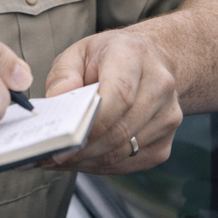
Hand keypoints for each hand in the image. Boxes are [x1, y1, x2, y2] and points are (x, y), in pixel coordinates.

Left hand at [37, 28, 181, 173]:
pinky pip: (130, 163)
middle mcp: (159, 86)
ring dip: (89, 161)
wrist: (150, 60)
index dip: (91, 124)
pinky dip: (102, 165)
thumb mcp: (79, 52)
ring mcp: (167, 117)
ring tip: (61, 158)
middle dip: (82, 149)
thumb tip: (57, 102)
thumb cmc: (110, 56)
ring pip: (124, 152)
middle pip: (120, 131)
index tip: (63, 141)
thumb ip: (63, 75)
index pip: (119, 96)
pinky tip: (83, 159)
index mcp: (135, 56)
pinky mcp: (166, 142)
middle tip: (50, 155)